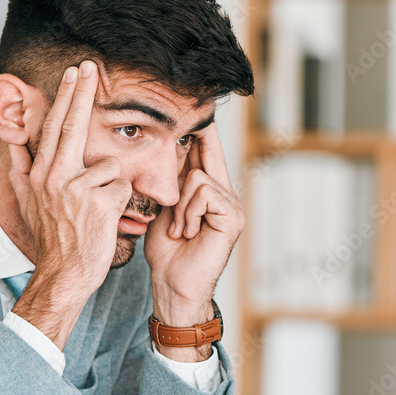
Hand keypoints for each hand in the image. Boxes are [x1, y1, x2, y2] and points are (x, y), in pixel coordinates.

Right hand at [8, 61, 131, 348]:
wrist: (62, 274)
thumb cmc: (52, 240)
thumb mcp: (28, 204)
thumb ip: (21, 171)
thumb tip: (13, 145)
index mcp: (40, 174)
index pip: (54, 127)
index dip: (66, 97)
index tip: (74, 73)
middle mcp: (55, 176)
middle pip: (74, 124)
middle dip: (82, 92)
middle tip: (90, 66)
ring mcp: (77, 188)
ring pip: (111, 165)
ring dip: (111, 185)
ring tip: (97, 209)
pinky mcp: (100, 201)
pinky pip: (122, 186)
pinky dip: (120, 201)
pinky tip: (106, 218)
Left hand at [144, 122, 243, 358]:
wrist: (172, 284)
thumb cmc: (165, 251)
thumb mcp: (163, 207)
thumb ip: (170, 183)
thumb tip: (164, 150)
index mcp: (209, 191)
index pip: (206, 151)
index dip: (201, 131)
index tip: (198, 110)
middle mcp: (225, 194)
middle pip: (209, 153)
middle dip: (190, 147)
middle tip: (181, 157)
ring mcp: (232, 205)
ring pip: (198, 177)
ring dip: (179, 205)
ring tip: (178, 228)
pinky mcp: (232, 217)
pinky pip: (203, 192)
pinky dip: (188, 212)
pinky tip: (186, 232)